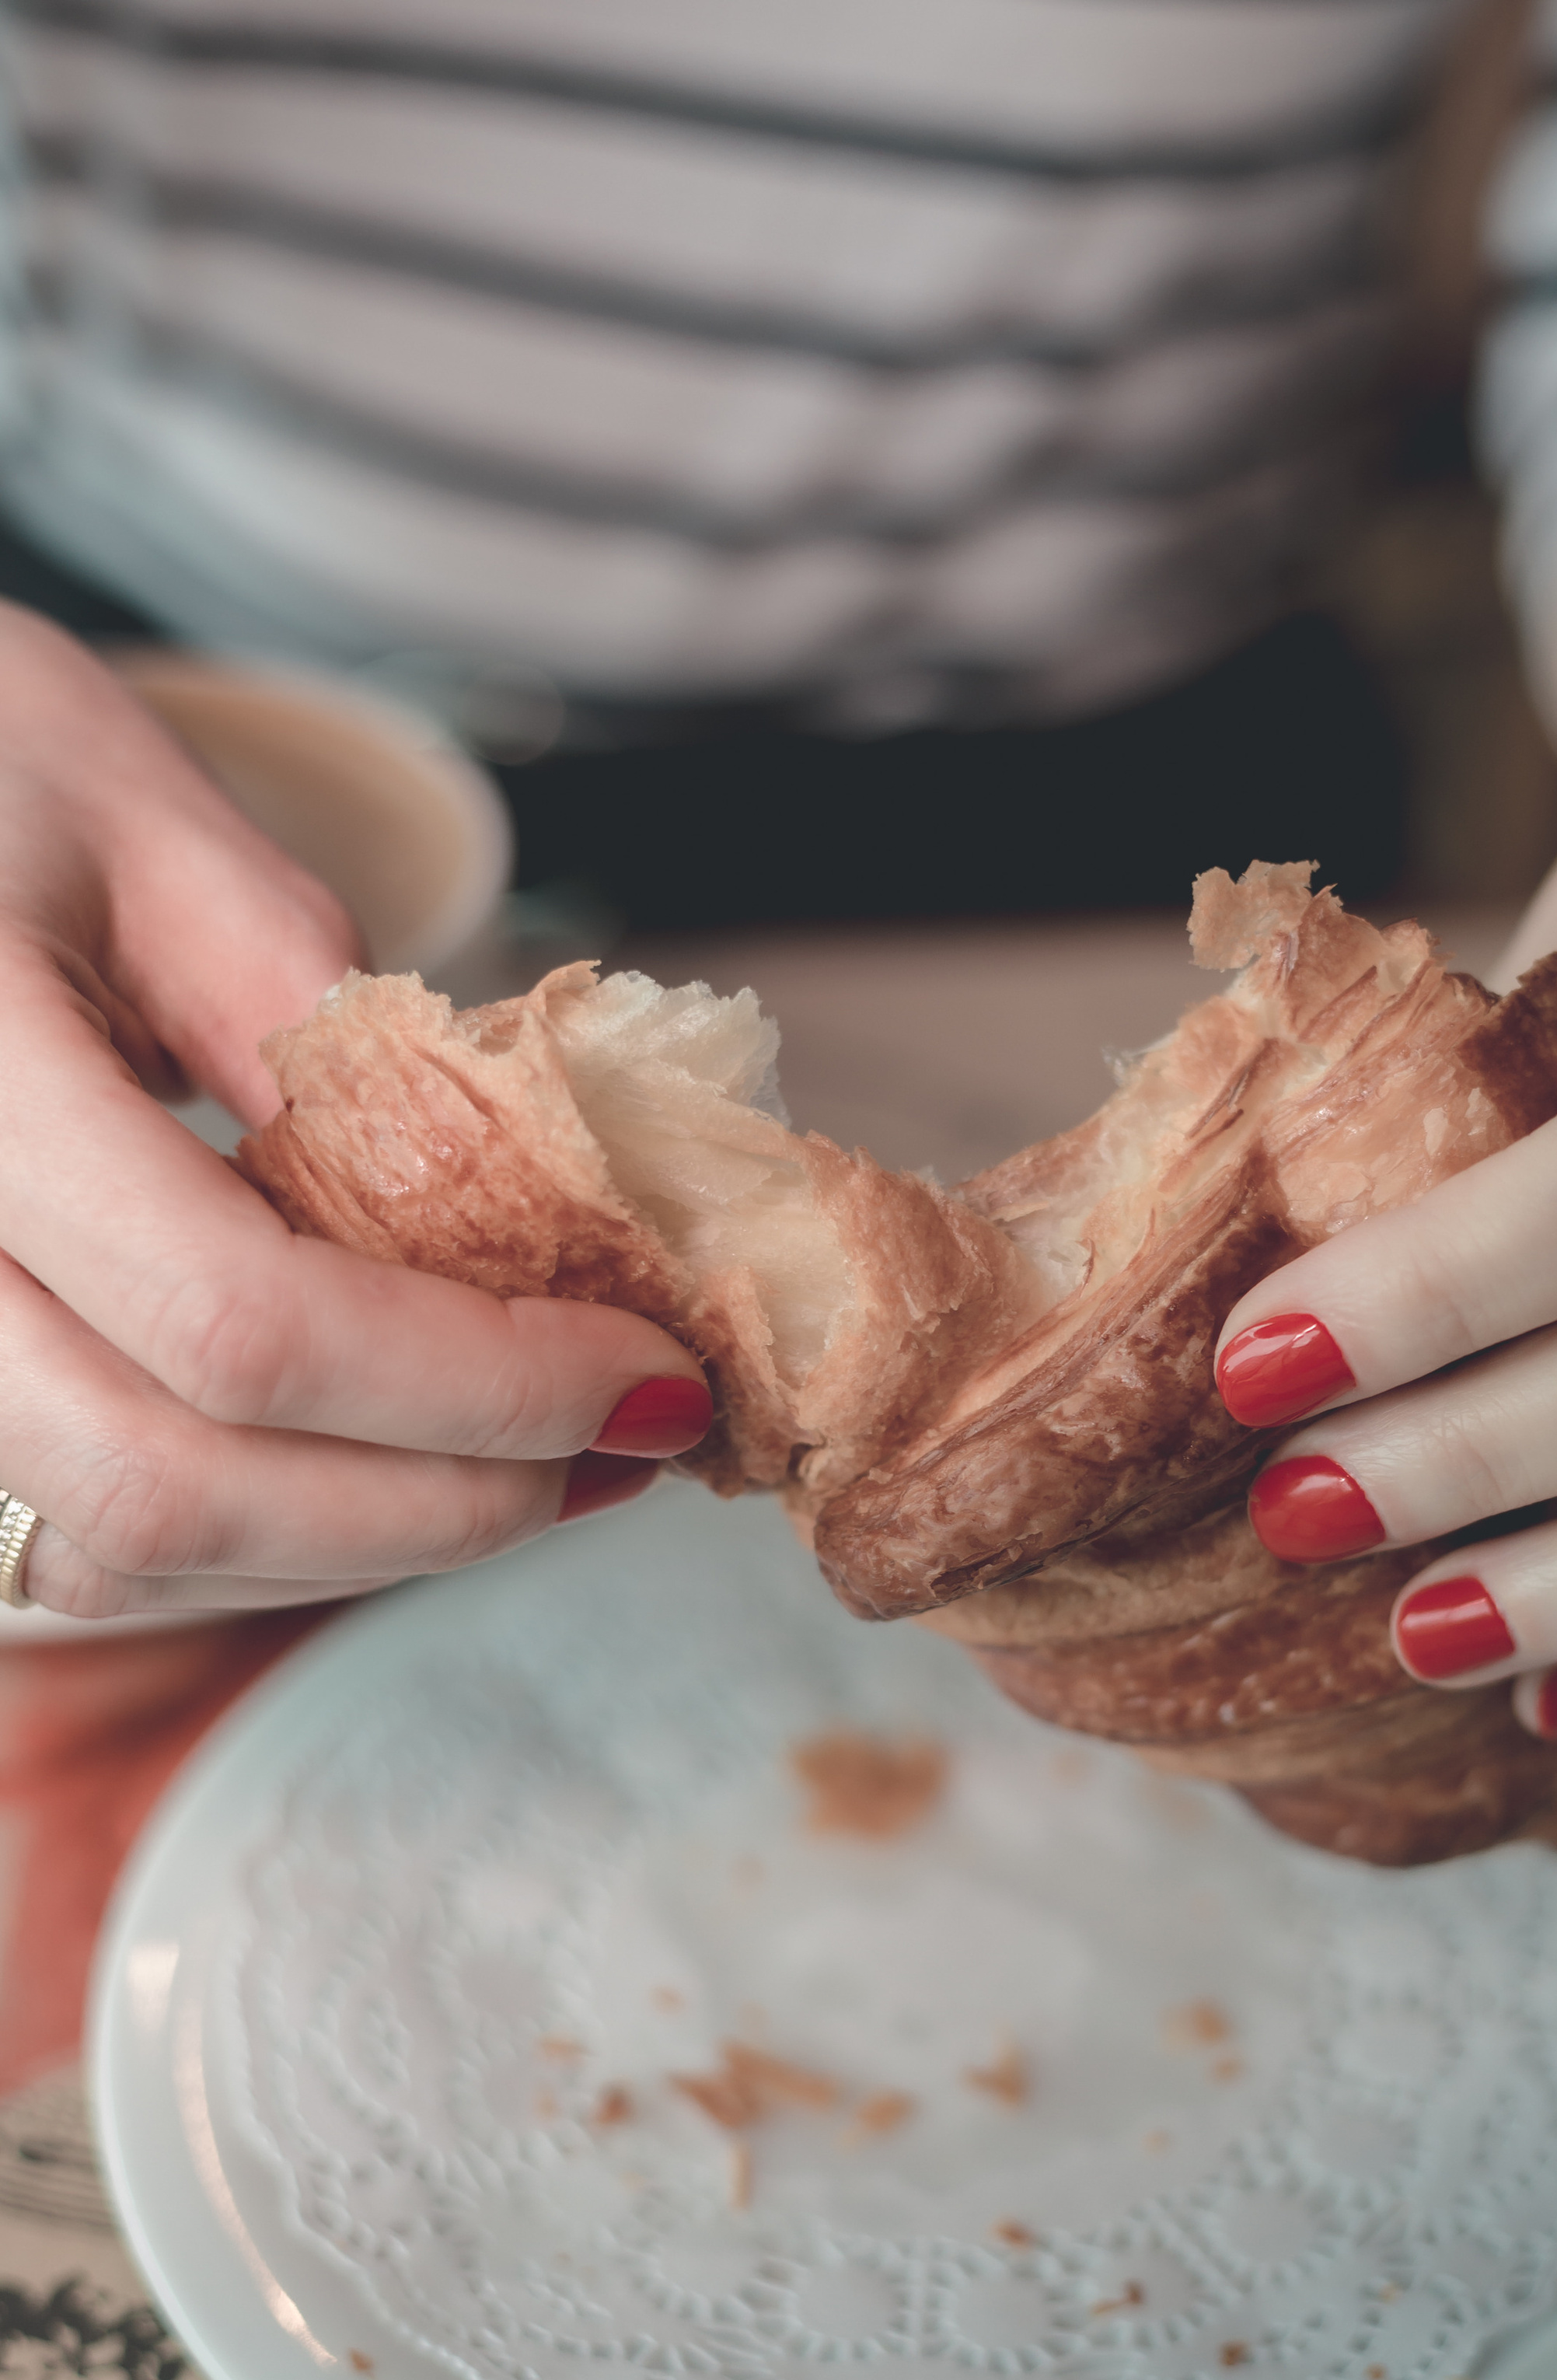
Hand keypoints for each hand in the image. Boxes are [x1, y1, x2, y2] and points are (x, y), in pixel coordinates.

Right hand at [0, 605, 708, 1619]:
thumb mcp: (149, 824)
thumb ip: (314, 1011)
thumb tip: (518, 1197)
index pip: (242, 1324)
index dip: (480, 1383)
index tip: (654, 1372)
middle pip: (175, 1487)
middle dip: (445, 1498)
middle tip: (623, 1446)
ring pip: (125, 1555)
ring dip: (366, 1541)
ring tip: (540, 1461)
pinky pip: (80, 1549)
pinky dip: (262, 1539)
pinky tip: (383, 1465)